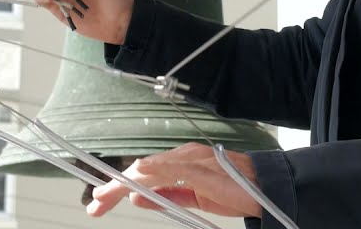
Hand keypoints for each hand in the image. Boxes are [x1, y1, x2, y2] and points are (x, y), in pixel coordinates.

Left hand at [87, 143, 262, 218]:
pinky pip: (177, 167)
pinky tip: (141, 170)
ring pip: (152, 168)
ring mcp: (193, 159)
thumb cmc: (233, 190)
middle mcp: (183, 157)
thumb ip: (166, 197)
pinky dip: (158, 167)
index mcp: (179, 163)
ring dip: (127, 181)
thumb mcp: (193, 199)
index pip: (142, 175)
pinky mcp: (205, 167)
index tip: (100, 203)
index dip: (118, 187)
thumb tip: (136, 198)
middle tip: (96, 204)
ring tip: (107, 192)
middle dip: (115, 187)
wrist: (265, 190)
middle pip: (141, 170)